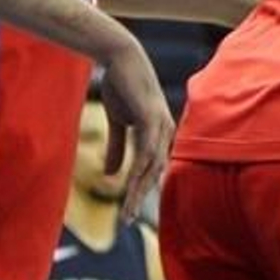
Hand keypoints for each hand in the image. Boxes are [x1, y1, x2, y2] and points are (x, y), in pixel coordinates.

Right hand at [97, 38, 174, 223]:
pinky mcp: (152, 118)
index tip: (128, 212)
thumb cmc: (122, 86)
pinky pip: (145, 151)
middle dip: (140, 197)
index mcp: (159, 133)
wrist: (121, 58)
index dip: (142, 190)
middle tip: (126, 221)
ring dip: (137, 190)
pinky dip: (138, 169)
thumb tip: (113, 175)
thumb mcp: (118, 122)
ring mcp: (161, 125)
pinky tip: (129, 185)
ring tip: (125, 211)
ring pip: (151, 166)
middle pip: (155, 172)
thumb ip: (118, 147)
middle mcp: (165, 131)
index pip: (153, 169)